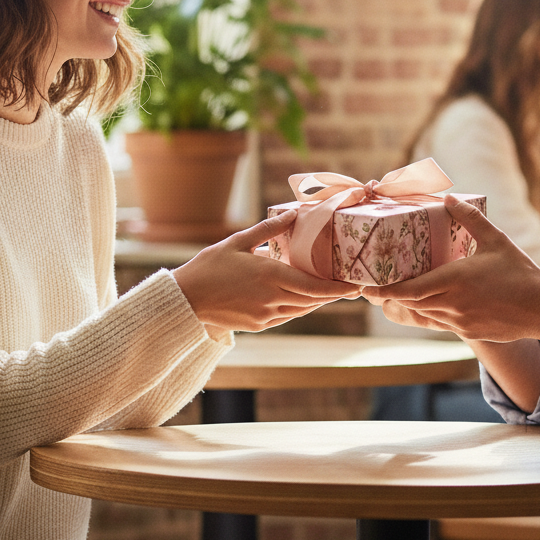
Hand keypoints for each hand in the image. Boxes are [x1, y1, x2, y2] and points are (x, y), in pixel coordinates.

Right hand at [172, 210, 360, 331]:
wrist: (185, 301)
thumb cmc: (208, 267)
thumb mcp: (237, 242)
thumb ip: (268, 230)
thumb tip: (293, 214)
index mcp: (269, 276)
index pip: (313, 286)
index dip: (337, 289)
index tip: (355, 286)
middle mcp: (272, 298)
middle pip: (312, 300)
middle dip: (334, 295)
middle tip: (354, 288)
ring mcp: (265, 315)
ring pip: (301, 310)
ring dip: (318, 302)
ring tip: (333, 293)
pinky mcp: (258, 325)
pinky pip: (287, 316)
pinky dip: (300, 308)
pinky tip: (305, 300)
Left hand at [360, 195, 539, 342]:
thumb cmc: (520, 271)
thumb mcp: (495, 240)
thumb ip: (470, 219)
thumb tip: (449, 199)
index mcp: (454, 280)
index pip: (410, 290)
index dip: (386, 291)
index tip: (366, 288)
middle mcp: (452, 303)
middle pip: (411, 303)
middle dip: (391, 297)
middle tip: (371, 289)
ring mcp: (460, 321)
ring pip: (424, 314)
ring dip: (410, 305)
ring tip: (393, 295)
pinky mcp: (469, 332)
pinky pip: (440, 323)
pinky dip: (430, 313)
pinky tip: (428, 304)